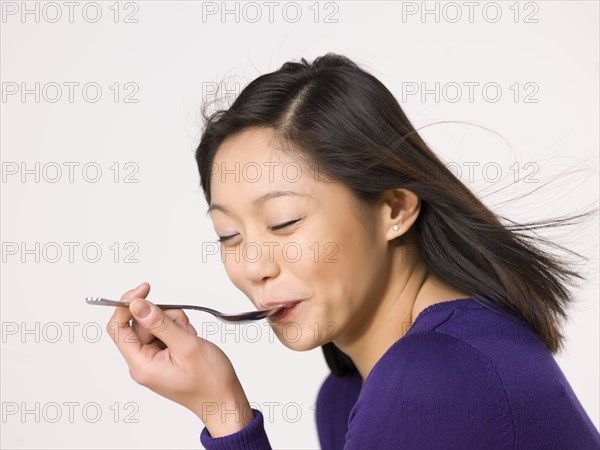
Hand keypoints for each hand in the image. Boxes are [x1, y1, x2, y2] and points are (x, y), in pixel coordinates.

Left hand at [106, 282, 252, 435]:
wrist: (224, 400)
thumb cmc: (210, 380)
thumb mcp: (186, 346)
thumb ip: (160, 323)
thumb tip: (137, 304)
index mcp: (141, 364)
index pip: (118, 328)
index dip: (127, 304)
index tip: (145, 289)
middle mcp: (142, 363)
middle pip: (140, 325)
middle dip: (163, 317)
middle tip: (185, 328)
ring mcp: (153, 361)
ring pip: (154, 326)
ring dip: (174, 324)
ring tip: (192, 337)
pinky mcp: (163, 359)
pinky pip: (164, 334)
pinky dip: (178, 331)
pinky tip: (191, 340)